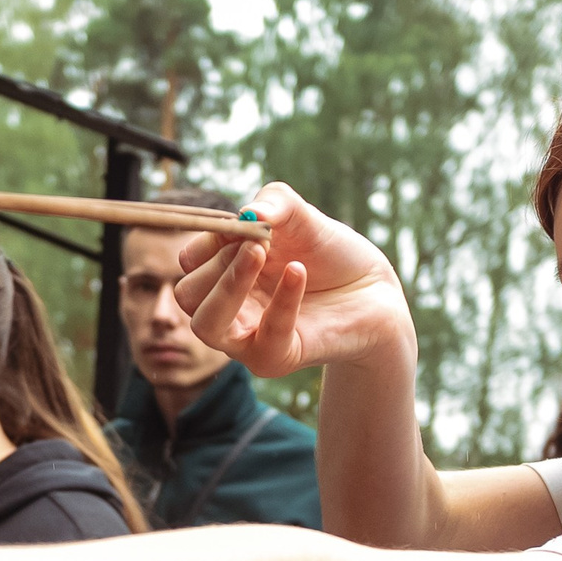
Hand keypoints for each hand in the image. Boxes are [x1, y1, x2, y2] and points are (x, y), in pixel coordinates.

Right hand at [172, 183, 414, 379]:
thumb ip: (275, 203)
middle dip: (215, 265)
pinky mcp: (277, 357)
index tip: (233, 227)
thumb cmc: (332, 254)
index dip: (203, 243)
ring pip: (206, 325)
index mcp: (225, 272)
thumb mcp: (301, 216)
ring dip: (229, 286)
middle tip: (255, 244)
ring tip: (260, 252)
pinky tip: (299, 271)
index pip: (188, 264)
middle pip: (187, 295)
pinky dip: (281, 300)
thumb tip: (248, 212)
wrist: (374, 289)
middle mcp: (229, 307)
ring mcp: (248, 337)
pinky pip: (266, 335)